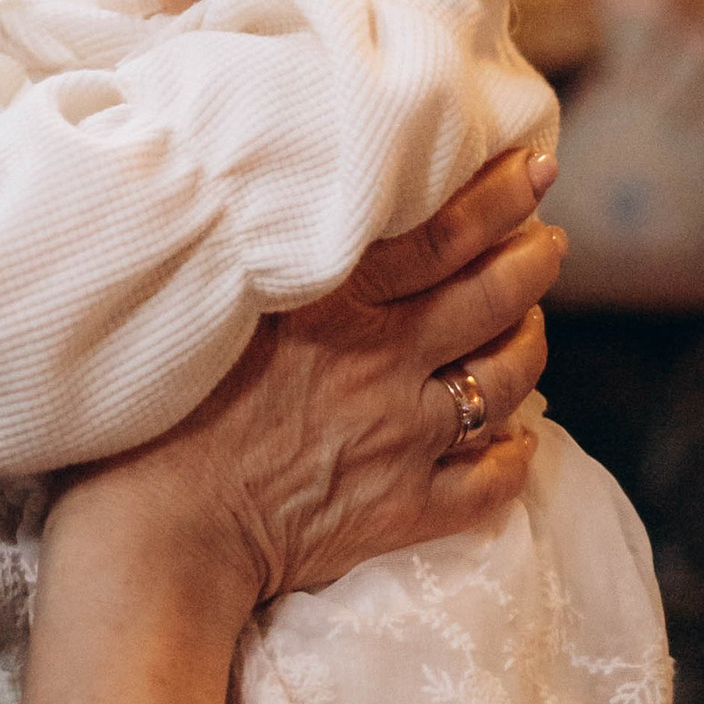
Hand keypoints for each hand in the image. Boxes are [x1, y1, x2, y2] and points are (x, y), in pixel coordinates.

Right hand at [101, 145, 564, 610]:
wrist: (155, 535)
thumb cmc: (154, 413)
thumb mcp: (214, 305)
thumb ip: (275, 262)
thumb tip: (309, 218)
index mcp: (334, 303)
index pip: (443, 233)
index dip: (500, 196)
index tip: (534, 168)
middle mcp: (382, 361)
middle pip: (492, 296)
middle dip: (536, 259)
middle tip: (549, 240)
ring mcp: (402, 437)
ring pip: (506, 381)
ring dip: (531, 344)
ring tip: (533, 323)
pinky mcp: (403, 509)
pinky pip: (491, 483)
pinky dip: (515, 456)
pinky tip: (517, 439)